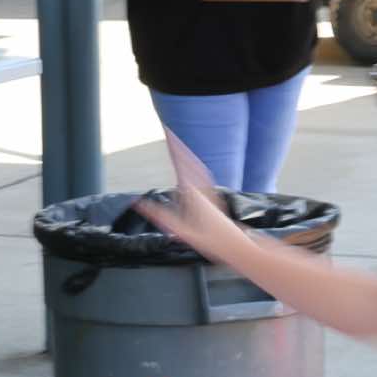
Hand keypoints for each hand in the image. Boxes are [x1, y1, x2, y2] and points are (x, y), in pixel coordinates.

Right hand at [132, 130, 245, 262]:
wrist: (236, 245)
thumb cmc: (212, 240)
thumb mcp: (182, 232)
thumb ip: (161, 217)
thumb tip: (139, 204)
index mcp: (194, 192)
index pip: (181, 164)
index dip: (174, 147)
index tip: (167, 132)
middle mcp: (202, 188)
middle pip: (189, 160)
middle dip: (178, 145)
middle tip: (167, 131)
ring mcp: (209, 191)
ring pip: (197, 165)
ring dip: (186, 153)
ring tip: (177, 143)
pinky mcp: (213, 196)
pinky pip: (201, 174)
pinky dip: (194, 165)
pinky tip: (192, 166)